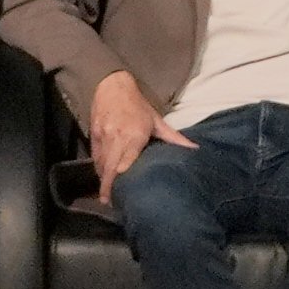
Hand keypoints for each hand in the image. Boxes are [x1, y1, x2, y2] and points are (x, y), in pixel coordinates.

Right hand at [87, 70, 191, 189]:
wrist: (112, 86)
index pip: (125, 160)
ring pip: (101, 163)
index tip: (121, 193)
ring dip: (103, 179)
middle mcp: (116, 136)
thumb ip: (174, 138)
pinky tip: (103, 178)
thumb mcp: (157, 121)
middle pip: (110, 166)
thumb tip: (195, 149)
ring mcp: (103, 136)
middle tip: (110, 202)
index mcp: (134, 135)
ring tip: (106, 196)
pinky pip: (95, 156)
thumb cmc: (138, 106)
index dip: (121, 176)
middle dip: (108, 185)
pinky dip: (98, 168)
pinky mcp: (93, 135)